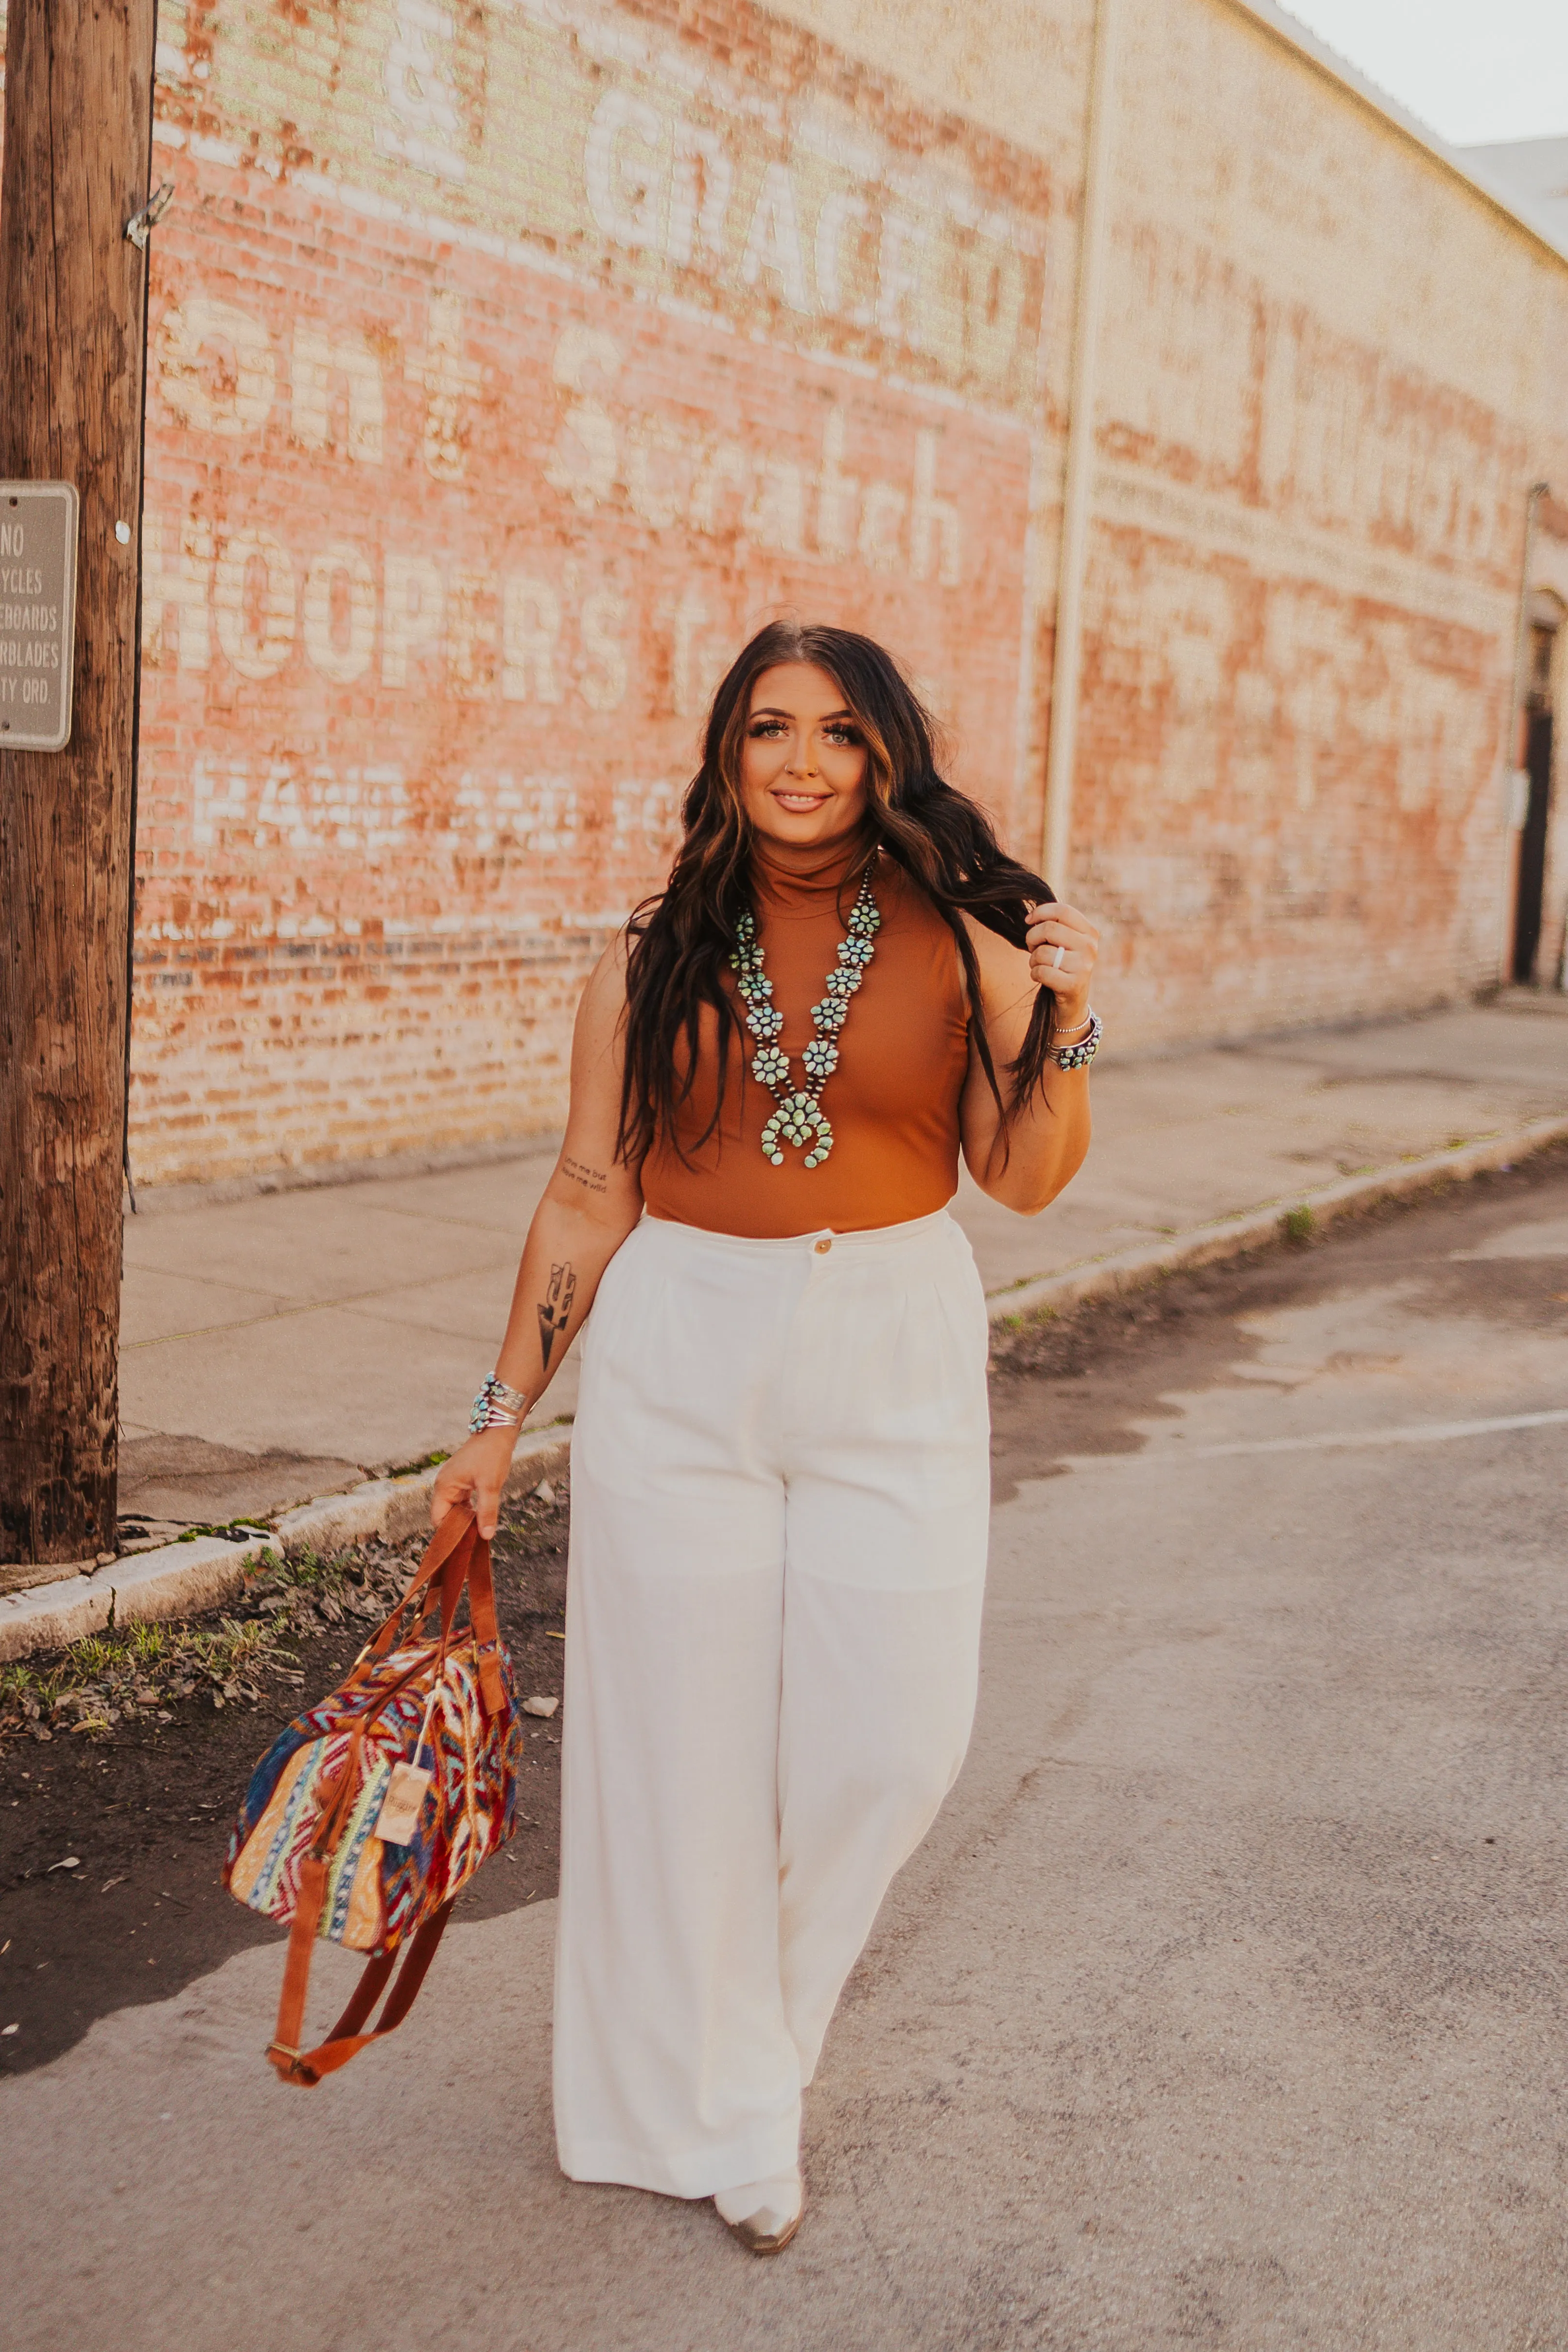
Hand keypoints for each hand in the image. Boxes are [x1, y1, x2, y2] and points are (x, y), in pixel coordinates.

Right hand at [432, 1426, 518, 1540]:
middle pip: (446, 1516)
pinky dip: (470, 1511)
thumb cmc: (491, 1455)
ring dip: (465, 1520)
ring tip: (477, 1535)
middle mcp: (444, 1485)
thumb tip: (485, 1535)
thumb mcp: (490, 1486)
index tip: (462, 1547)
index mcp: (444, 1487)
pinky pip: (462, 1501)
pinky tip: (480, 1519)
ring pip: (455, 1509)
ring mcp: (453, 1482)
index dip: (449, 1535)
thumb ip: (487, 1512)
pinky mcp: (462, 1480)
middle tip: (473, 1543)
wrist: (497, 1431)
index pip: (439, 1520)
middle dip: (458, 1529)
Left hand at [1025, 901, 1099, 1027]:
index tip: (1028, 921)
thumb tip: (1031, 917)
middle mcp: (1090, 947)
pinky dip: (1034, 974)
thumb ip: (1055, 926)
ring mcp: (1084, 966)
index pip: (1063, 911)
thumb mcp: (1065, 943)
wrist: (1072, 1001)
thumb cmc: (1062, 966)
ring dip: (1033, 959)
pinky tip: (1041, 977)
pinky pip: (1041, 972)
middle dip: (1032, 937)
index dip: (1041, 912)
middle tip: (1032, 947)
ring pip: (1043, 952)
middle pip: (1049, 928)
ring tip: (1039, 965)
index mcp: (1089, 932)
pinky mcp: (1073, 985)